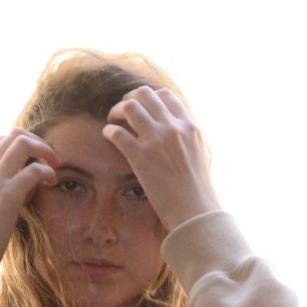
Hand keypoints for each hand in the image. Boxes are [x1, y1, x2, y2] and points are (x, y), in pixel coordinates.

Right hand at [0, 127, 59, 276]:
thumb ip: (2, 189)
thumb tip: (29, 183)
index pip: (2, 141)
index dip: (25, 144)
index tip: (38, 160)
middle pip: (14, 135)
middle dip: (39, 143)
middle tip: (53, 160)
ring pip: (23, 144)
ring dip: (45, 151)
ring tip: (56, 167)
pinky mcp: (6, 195)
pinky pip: (34, 170)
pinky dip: (48, 172)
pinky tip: (51, 183)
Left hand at [102, 86, 222, 231]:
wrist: (195, 211)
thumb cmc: (196, 189)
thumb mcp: (197, 154)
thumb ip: (184, 138)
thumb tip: (169, 132)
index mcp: (189, 126)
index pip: (165, 96)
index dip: (149, 98)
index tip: (142, 108)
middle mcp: (173, 128)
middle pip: (144, 94)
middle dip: (129, 99)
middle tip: (123, 111)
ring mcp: (156, 140)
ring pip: (129, 107)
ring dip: (116, 110)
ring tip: (113, 120)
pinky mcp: (140, 156)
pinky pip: (116, 132)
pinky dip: (109, 131)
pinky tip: (109, 136)